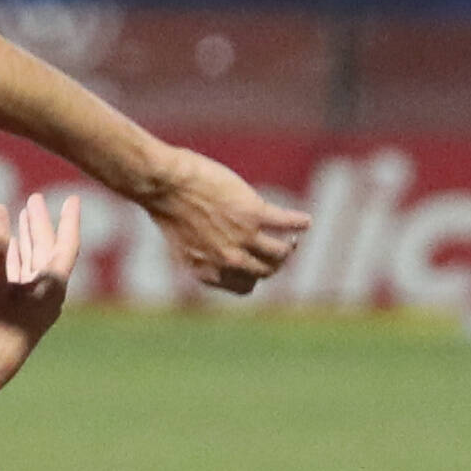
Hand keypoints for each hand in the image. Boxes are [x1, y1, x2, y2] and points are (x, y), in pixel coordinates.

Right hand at [0, 193, 80, 405]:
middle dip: (42, 224)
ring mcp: (33, 303)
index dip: (69, 220)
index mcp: (50, 287)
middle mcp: (47, 294)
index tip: (73, 198)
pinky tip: (10, 246)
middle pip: (49, 251)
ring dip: (29, 238)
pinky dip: (17, 256)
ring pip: (35, 262)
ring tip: (23, 214)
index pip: (67, 245)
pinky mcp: (18, 311)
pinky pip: (22, 275)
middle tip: (36, 199)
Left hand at [136, 147, 307, 293]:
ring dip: (289, 245)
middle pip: (266, 271)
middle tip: (281, 248)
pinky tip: (306, 220)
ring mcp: (243, 237)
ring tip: (292, 235)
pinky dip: (300, 222)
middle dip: (276, 262)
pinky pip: (287, 222)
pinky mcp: (254, 212)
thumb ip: (202, 255)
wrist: (164, 183)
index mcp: (208, 271)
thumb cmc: (166, 207)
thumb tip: (213, 254)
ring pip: (281, 252)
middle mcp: (228, 259)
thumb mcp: (181, 243)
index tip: (258, 263)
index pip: (245, 286)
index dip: (255, 276)